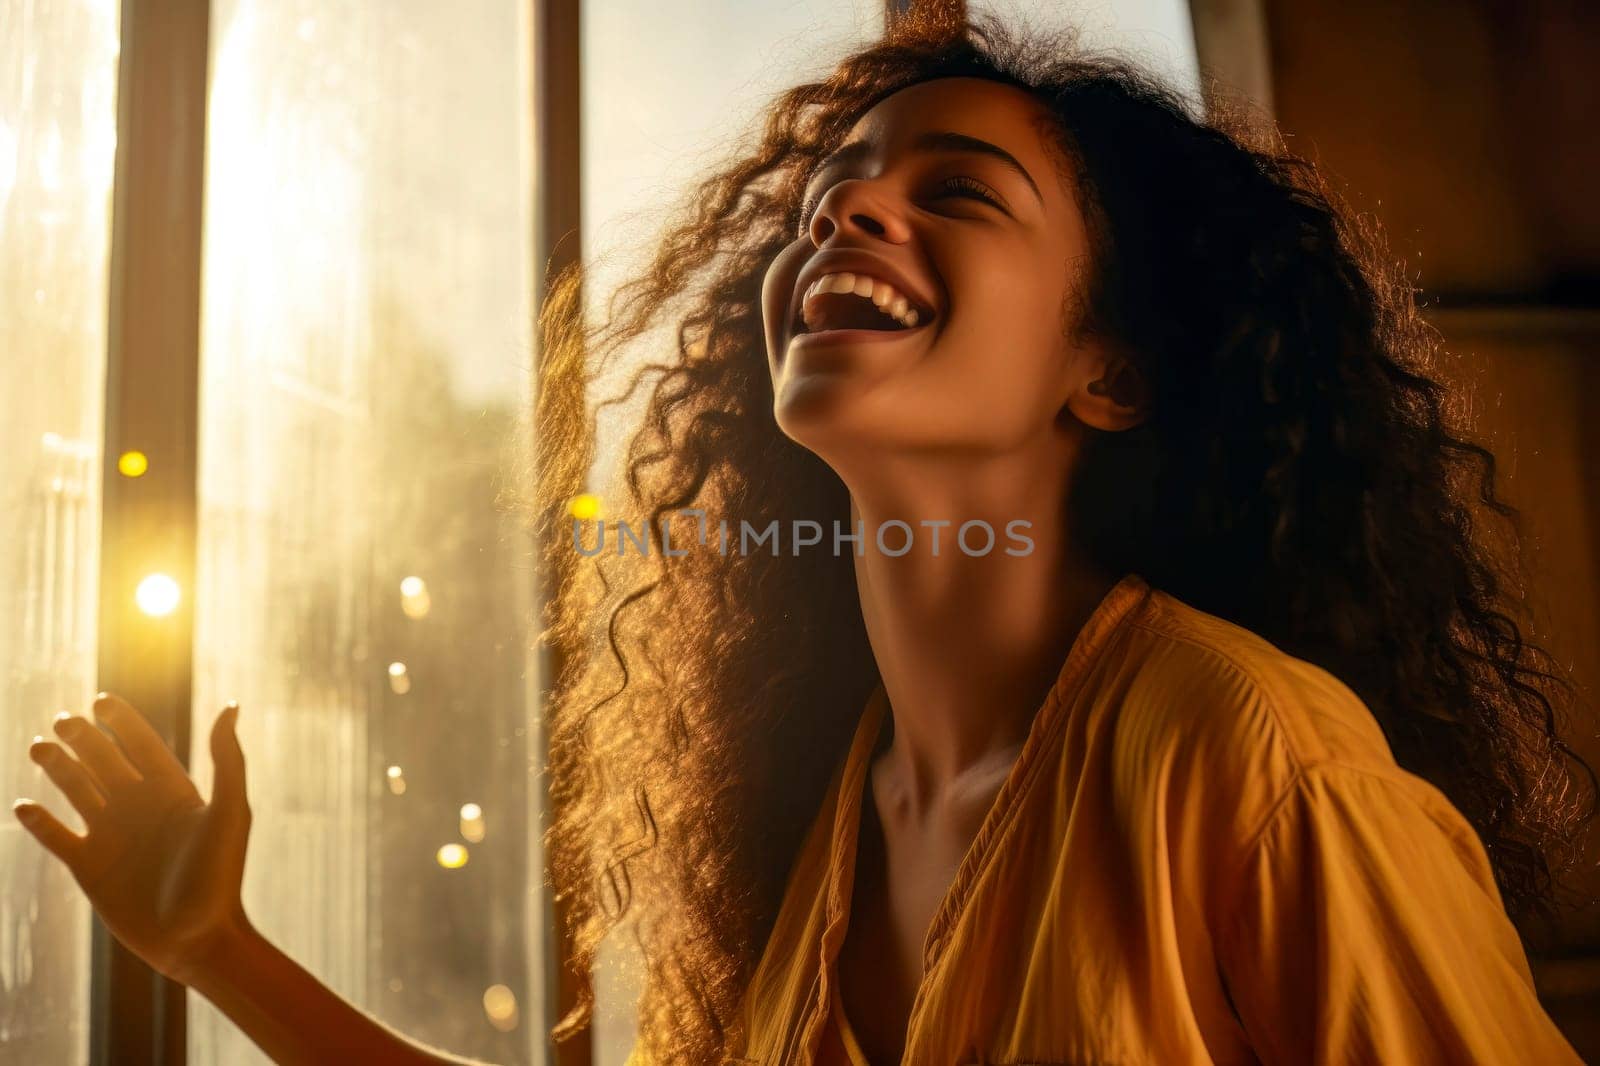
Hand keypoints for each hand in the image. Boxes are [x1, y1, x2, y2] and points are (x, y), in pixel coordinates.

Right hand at [12, 693, 253, 985]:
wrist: (197, 939)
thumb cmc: (219, 877)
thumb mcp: (229, 812)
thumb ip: (227, 760)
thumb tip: (232, 706)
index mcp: (173, 791)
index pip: (142, 744)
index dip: (122, 721)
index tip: (100, 701)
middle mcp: (140, 808)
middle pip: (103, 760)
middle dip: (82, 738)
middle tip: (63, 722)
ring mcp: (112, 836)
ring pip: (77, 790)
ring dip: (58, 768)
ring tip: (39, 747)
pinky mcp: (90, 867)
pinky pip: (57, 836)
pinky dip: (39, 821)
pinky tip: (23, 806)